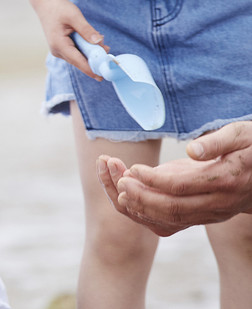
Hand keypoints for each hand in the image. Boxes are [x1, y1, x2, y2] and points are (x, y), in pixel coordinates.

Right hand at [32, 0, 104, 79]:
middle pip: (79, 61)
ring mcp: (58, 50)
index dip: (90, 69)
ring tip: (103, 45)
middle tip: (108, 51)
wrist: (44, 4)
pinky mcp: (61, 47)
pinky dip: (86, 49)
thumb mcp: (74, 16)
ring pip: (78, 57)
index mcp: (59, 44)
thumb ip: (87, 30)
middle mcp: (57, 51)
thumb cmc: (58, 8)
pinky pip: (76, 52)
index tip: (102, 77)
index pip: (78, 61)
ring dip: (91, 53)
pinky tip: (93, 42)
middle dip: (94, 59)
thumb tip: (99, 42)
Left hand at [97, 121, 251, 235]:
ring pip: (169, 219)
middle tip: (119, 180)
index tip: (133, 168)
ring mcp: (210, 214)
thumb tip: (192, 150)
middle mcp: (217, 204)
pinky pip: (171, 221)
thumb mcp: (241, 134)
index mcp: (225, 181)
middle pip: (172, 209)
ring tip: (117, 187)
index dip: (153, 180)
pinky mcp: (202, 216)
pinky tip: (127, 195)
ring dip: (139, 206)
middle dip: (141, 197)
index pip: (181, 188)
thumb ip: (217, 141)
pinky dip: (146, 212)